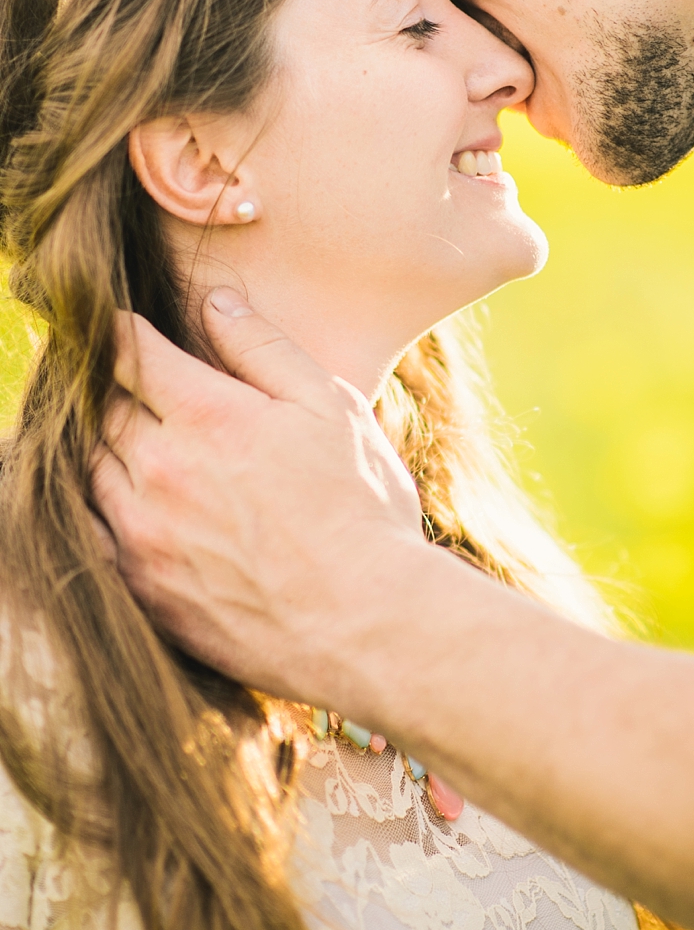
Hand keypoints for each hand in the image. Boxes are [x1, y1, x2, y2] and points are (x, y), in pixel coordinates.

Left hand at [92, 289, 424, 703]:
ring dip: (104, 445)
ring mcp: (143, 534)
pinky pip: (91, 533)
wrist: (365, 626)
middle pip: (104, 409)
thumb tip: (216, 303)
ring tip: (134, 438)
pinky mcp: (143, 588)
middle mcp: (160, 471)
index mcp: (206, 417)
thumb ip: (266, 350)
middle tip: (132, 380)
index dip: (121, 331)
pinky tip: (124, 504)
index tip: (121, 325)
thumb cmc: (362, 512)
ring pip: (91, 469)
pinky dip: (96, 508)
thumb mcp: (332, 410)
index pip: (130, 352)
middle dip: (114, 387)